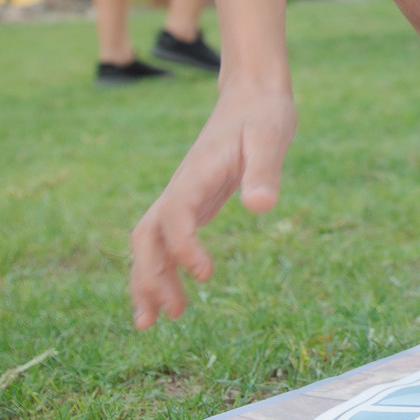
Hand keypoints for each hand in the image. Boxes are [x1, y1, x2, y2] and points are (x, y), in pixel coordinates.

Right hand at [128, 83, 296, 328]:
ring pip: (148, 242)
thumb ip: (265, 170)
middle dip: (150, 276)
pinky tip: (170, 296)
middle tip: (169, 316)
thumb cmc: (263, 115)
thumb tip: (261, 207)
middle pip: (147, 236)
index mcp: (195, 174)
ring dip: (147, 280)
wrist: (251, 96)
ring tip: (154, 322)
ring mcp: (182, 197)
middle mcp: (180, 188)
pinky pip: (165, 241)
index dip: (184, 247)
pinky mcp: (192, 203)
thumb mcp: (272, 137)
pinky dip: (161, 269)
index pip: (175, 217)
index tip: (206, 274)